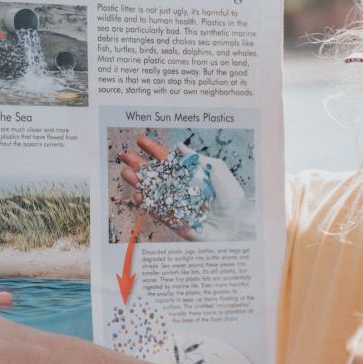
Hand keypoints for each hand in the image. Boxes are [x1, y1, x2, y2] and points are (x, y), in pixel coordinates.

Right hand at [119, 138, 249, 240]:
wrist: (237, 224)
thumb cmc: (232, 196)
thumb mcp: (217, 170)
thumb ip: (195, 158)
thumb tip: (178, 146)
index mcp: (190, 174)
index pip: (169, 160)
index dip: (154, 150)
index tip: (141, 140)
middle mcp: (181, 188)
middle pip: (156, 175)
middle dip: (140, 165)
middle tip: (125, 155)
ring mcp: (176, 204)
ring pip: (152, 192)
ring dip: (138, 183)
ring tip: (125, 173)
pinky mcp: (175, 221)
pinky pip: (157, 211)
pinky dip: (146, 203)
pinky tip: (136, 194)